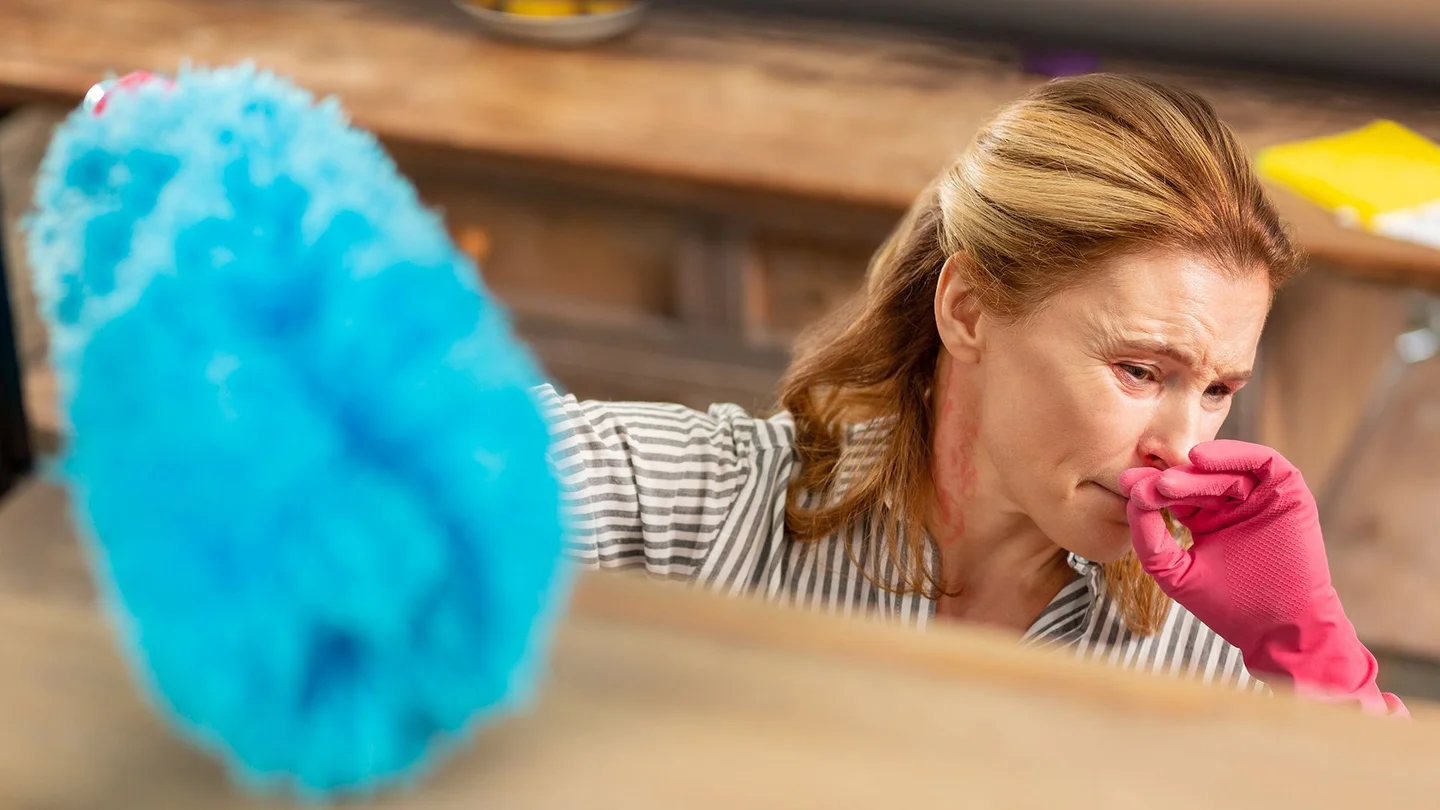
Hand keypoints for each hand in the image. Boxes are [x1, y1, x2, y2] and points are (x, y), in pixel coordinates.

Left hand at [1119, 441, 1405, 716]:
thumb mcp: (1176, 571)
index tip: (1125, 485)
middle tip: (1145, 484)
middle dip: (1169, 480)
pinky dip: (1233, 455)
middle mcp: (1232, 503)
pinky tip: (1201, 459)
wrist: (1281, 631)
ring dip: (1195, 472)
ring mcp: (1260, 496)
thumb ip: (1149, 539)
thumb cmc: (1230, 607)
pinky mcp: (1288, 490)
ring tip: (1168, 480)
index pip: (1174, 495)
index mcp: (1206, 519)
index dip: (1150, 488)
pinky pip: (1263, 461)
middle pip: (1196, 480)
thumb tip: (1132, 500)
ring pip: (1223, 469)